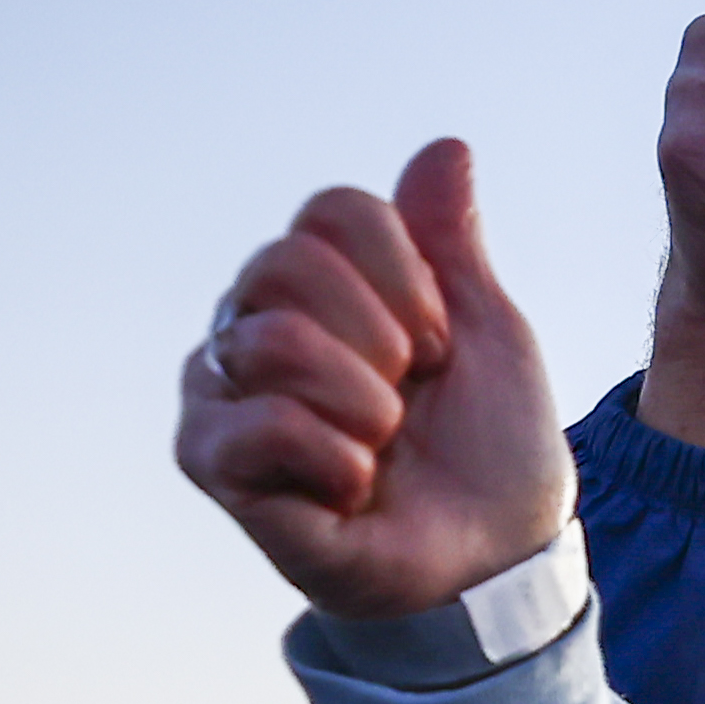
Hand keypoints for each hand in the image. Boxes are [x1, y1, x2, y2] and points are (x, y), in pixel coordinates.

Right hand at [176, 141, 570, 620]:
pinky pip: (259, 425)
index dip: (406, 272)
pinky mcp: (210, 457)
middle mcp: (255, 317)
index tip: (441, 340)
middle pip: (287, 260)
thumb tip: (446, 147)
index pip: (333, 208)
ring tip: (384, 444)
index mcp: (320, 281)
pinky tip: (354, 489)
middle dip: (382, 334)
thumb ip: (451, 242)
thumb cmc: (491, 448)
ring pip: (271, 339)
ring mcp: (224, 385)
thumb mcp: (490, 331)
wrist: (494, 555)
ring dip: (364, 403)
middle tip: (411, 393)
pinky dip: (336, 461)